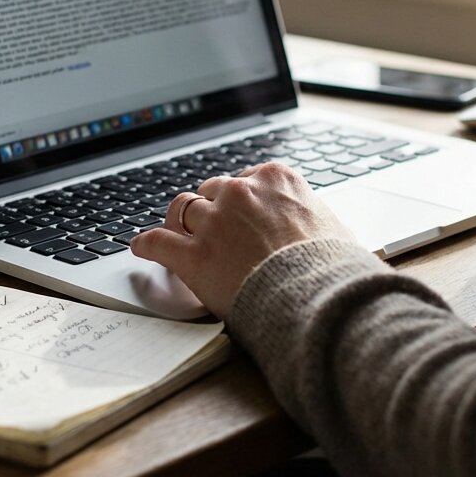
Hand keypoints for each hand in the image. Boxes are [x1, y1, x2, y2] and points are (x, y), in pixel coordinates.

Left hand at [131, 162, 353, 318]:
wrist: (319, 297)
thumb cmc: (333, 268)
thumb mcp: (335, 228)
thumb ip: (314, 219)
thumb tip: (321, 229)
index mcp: (276, 179)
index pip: (246, 178)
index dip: (240, 199)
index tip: (238, 211)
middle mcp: (240, 192)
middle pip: (212, 190)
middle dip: (211, 208)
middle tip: (210, 226)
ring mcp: (214, 222)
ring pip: (183, 210)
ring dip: (180, 222)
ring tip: (175, 232)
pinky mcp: (193, 255)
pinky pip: (157, 242)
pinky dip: (146, 245)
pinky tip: (140, 248)